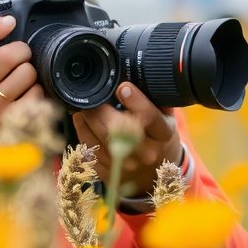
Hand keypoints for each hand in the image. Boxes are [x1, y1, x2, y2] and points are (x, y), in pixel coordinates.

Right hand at [0, 16, 42, 172]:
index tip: (8, 21)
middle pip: (8, 55)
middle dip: (21, 50)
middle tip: (22, 53)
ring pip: (26, 74)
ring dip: (30, 71)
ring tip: (23, 76)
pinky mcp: (11, 122)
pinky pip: (36, 95)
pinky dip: (36, 90)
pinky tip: (28, 92)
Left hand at [72, 82, 181, 196]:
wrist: (154, 173)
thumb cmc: (158, 138)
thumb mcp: (165, 118)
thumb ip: (155, 98)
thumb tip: (136, 73)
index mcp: (163, 135)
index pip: (150, 117)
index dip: (136, 101)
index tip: (123, 87)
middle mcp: (146, 152)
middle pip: (118, 129)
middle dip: (101, 109)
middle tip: (93, 94)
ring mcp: (126, 166)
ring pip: (99, 139)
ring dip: (87, 119)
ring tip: (84, 104)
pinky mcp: (109, 174)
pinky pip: (90, 149)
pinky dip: (83, 131)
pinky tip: (82, 119)